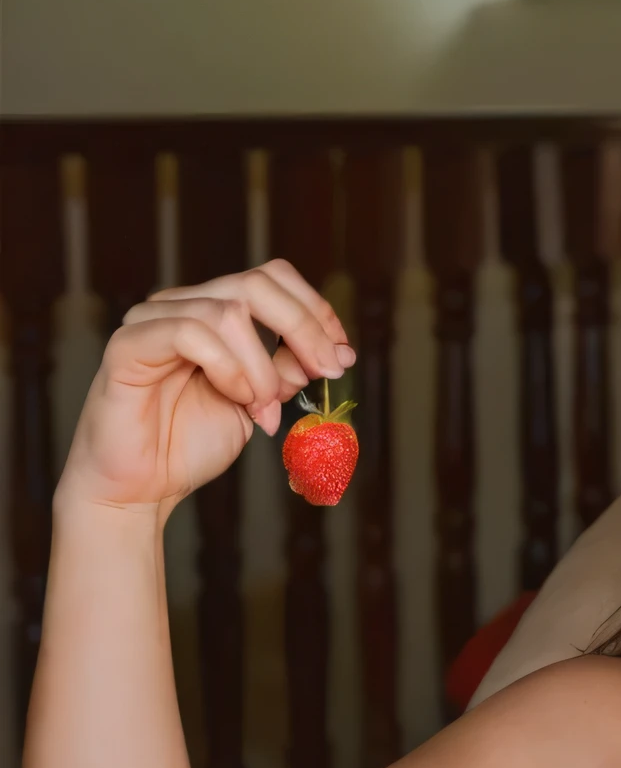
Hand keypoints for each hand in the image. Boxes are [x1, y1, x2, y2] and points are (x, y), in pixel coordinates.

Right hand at [57, 260, 352, 517]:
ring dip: (261, 367)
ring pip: (228, 311)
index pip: (273, 280)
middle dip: (304, 328)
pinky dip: (228, 368)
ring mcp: (152, 321)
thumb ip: (286, 371)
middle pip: (256, 284)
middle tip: (326, 372)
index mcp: (214, 312)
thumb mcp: (259, 403)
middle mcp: (183, 306)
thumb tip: (332, 351)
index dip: (316, 311)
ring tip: (263, 408)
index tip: (343, 355)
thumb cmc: (190, 444)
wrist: (141, 487)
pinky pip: (189, 332)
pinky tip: (237, 399)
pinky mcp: (129, 344)